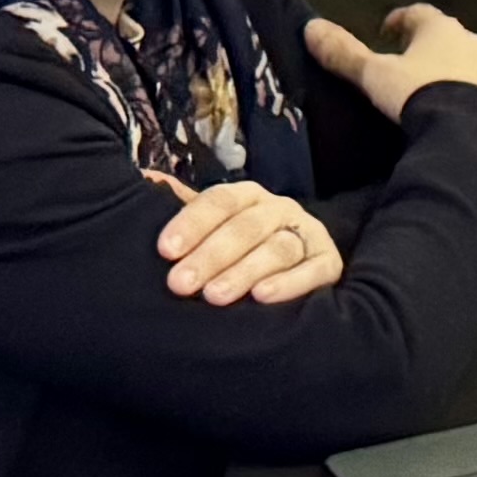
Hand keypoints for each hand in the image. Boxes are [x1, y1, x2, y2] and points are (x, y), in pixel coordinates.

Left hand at [150, 177, 342, 304]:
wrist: (297, 269)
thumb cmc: (239, 252)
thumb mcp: (212, 228)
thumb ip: (182, 208)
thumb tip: (147, 179)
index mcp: (247, 197)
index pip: (219, 201)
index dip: (191, 223)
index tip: (165, 250)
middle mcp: (279, 209)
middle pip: (246, 226)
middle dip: (211, 255)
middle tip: (180, 283)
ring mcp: (307, 234)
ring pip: (277, 248)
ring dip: (244, 271)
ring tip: (215, 296)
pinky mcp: (329, 263)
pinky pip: (313, 271)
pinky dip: (289, 284)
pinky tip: (262, 297)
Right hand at [305, 0, 476, 110]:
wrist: (470, 134)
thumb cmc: (417, 93)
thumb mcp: (374, 74)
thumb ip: (344, 53)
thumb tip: (311, 27)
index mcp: (441, 28)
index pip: (419, 13)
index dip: (400, 21)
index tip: (386, 32)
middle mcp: (472, 43)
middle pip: (447, 37)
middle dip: (428, 46)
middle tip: (408, 61)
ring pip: (469, 64)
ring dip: (451, 71)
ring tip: (431, 90)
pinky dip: (468, 97)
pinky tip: (455, 114)